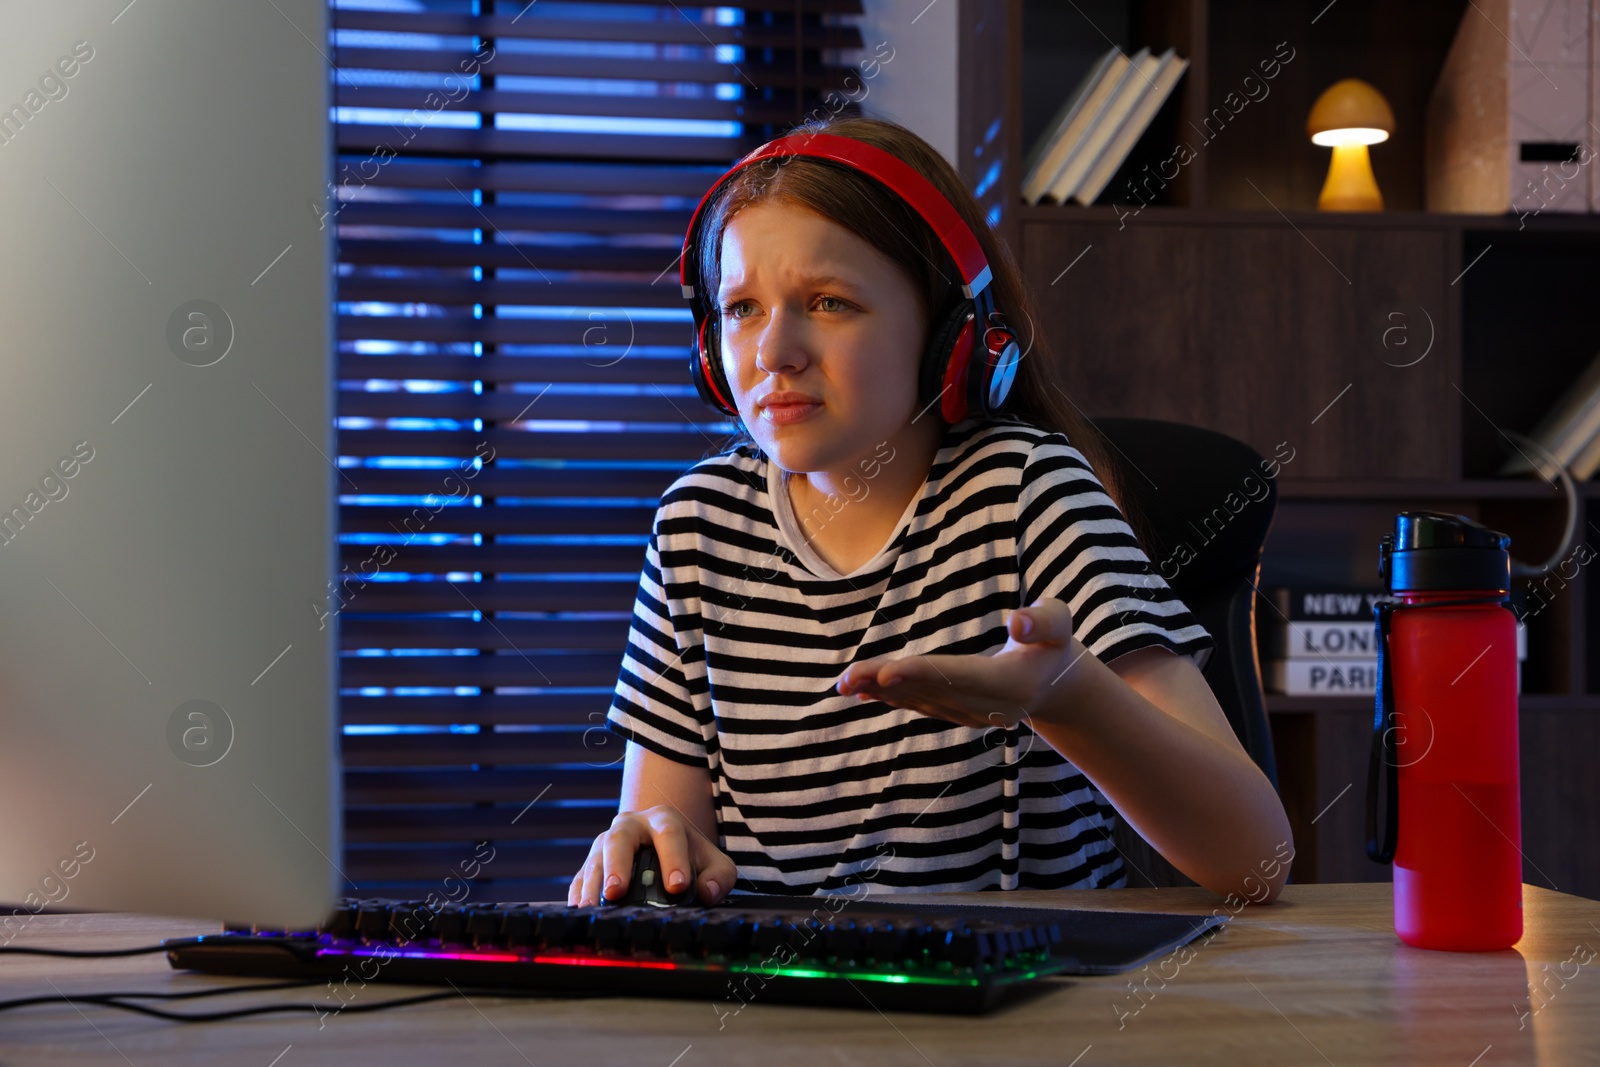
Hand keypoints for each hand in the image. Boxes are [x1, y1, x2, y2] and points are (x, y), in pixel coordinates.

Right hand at [568, 804, 736, 907]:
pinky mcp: (591, 863)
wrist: (662, 841)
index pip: (669, 834)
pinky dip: (578, 893)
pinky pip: (579, 876)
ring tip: (591, 908)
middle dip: (617, 865)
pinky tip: (579, 911)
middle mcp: (630, 826)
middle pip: (620, 839)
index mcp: (663, 819)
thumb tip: (707, 892)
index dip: (673, 859)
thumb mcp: (713, 861)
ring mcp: (606, 843)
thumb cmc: (689, 854)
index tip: (677, 886)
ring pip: (595, 858)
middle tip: (616, 891)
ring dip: (591, 884)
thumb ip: (719, 875)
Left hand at [834, 597, 1093, 729]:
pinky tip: (860, 690)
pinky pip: (918, 705)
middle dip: (885, 685)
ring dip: (878, 693)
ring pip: (918, 701)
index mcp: (1009, 684)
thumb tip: (1018, 624)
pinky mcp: (956, 713)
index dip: (922, 674)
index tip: (886, 672)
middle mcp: (984, 706)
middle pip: (929, 692)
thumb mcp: (1060, 623)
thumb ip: (1043, 621)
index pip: (958, 677)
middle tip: (844, 680)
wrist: (1056, 686)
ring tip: (842, 684)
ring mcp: (968, 714)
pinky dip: (889, 697)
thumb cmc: (1054, 643)